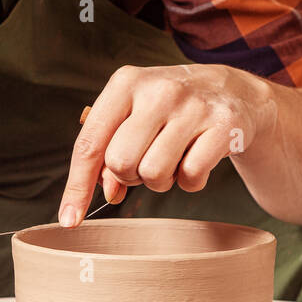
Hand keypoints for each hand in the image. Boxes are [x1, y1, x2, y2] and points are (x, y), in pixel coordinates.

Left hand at [58, 64, 274, 225]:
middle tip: (145, 160)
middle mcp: (158, 90)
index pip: (90, 142)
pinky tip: (195, 160)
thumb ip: (109, 153)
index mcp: (126, 82)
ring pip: (154, 174)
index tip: (69, 219)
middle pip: (120, 162)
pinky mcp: (225, 125)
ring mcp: (194, 107)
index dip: (77, 185)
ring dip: (160, 180)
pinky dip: (190, 182)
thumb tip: (107, 194)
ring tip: (172, 158)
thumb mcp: (132, 117)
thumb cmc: (169, 109)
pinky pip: (191, 177)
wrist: (231, 90)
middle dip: (128, 175)